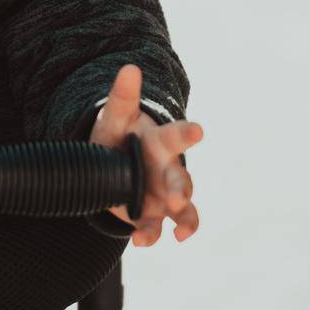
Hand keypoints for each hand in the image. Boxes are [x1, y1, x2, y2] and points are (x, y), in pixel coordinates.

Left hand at [87, 63, 203, 246]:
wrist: (111, 160)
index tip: (198, 130)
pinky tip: (143, 241)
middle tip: (177, 195)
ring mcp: (163, 195)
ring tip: (177, 231)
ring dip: (181, 218)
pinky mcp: (152, 215)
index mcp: (161, 141)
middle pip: (181, 178)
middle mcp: (169, 169)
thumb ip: (123, 97)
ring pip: (182, 208)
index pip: (178, 135)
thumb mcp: (116, 116)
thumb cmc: (119, 133)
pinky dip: (153, 235)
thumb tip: (129, 68)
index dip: (187, 133)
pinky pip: (158, 228)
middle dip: (181, 187)